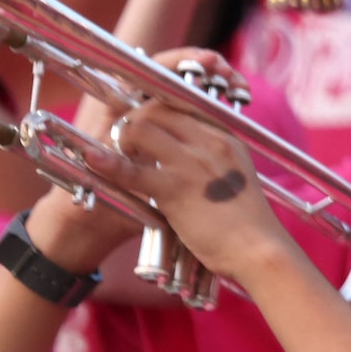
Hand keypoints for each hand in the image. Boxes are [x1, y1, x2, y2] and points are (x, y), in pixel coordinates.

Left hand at [79, 84, 301, 289]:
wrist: (259, 248)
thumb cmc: (247, 223)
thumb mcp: (235, 179)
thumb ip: (213, 164)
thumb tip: (186, 163)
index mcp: (226, 138)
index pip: (185, 102)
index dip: (157, 106)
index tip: (142, 118)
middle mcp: (210, 141)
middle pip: (160, 108)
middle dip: (135, 118)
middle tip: (124, 139)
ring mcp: (193, 162)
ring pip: (142, 128)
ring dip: (122, 137)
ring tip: (118, 154)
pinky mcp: (176, 188)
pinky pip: (132, 170)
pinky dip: (108, 163)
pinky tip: (91, 158)